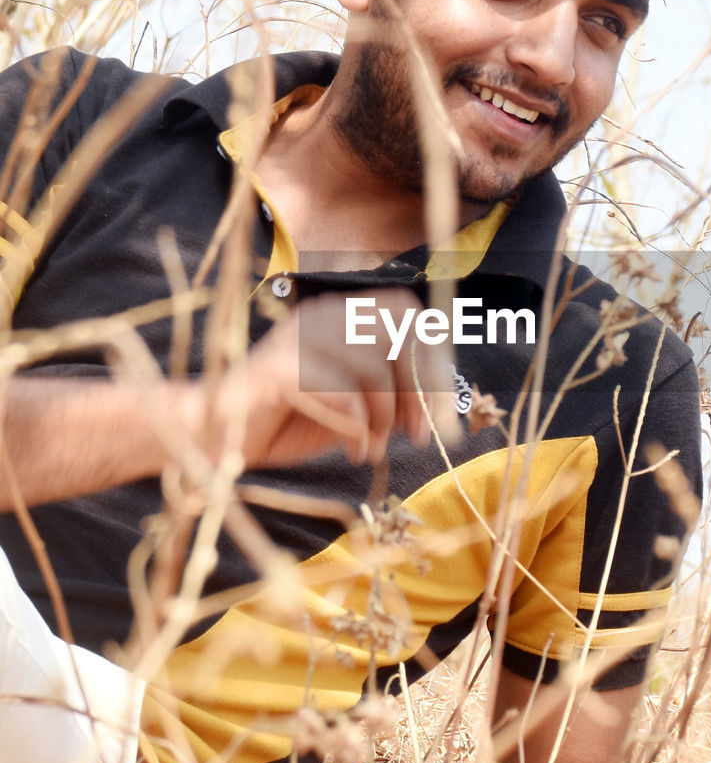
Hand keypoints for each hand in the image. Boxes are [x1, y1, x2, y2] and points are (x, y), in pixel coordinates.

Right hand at [220, 289, 451, 467]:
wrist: (216, 437)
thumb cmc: (286, 419)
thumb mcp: (352, 404)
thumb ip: (390, 391)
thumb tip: (439, 398)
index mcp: (341, 313)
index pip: (408, 312)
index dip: (435, 358)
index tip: (442, 409)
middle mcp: (322, 314)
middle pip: (397, 333)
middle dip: (419, 390)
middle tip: (419, 436)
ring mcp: (298, 336)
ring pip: (371, 365)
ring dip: (384, 417)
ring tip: (374, 449)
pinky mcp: (279, 368)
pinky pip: (340, 393)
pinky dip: (357, 429)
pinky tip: (352, 450)